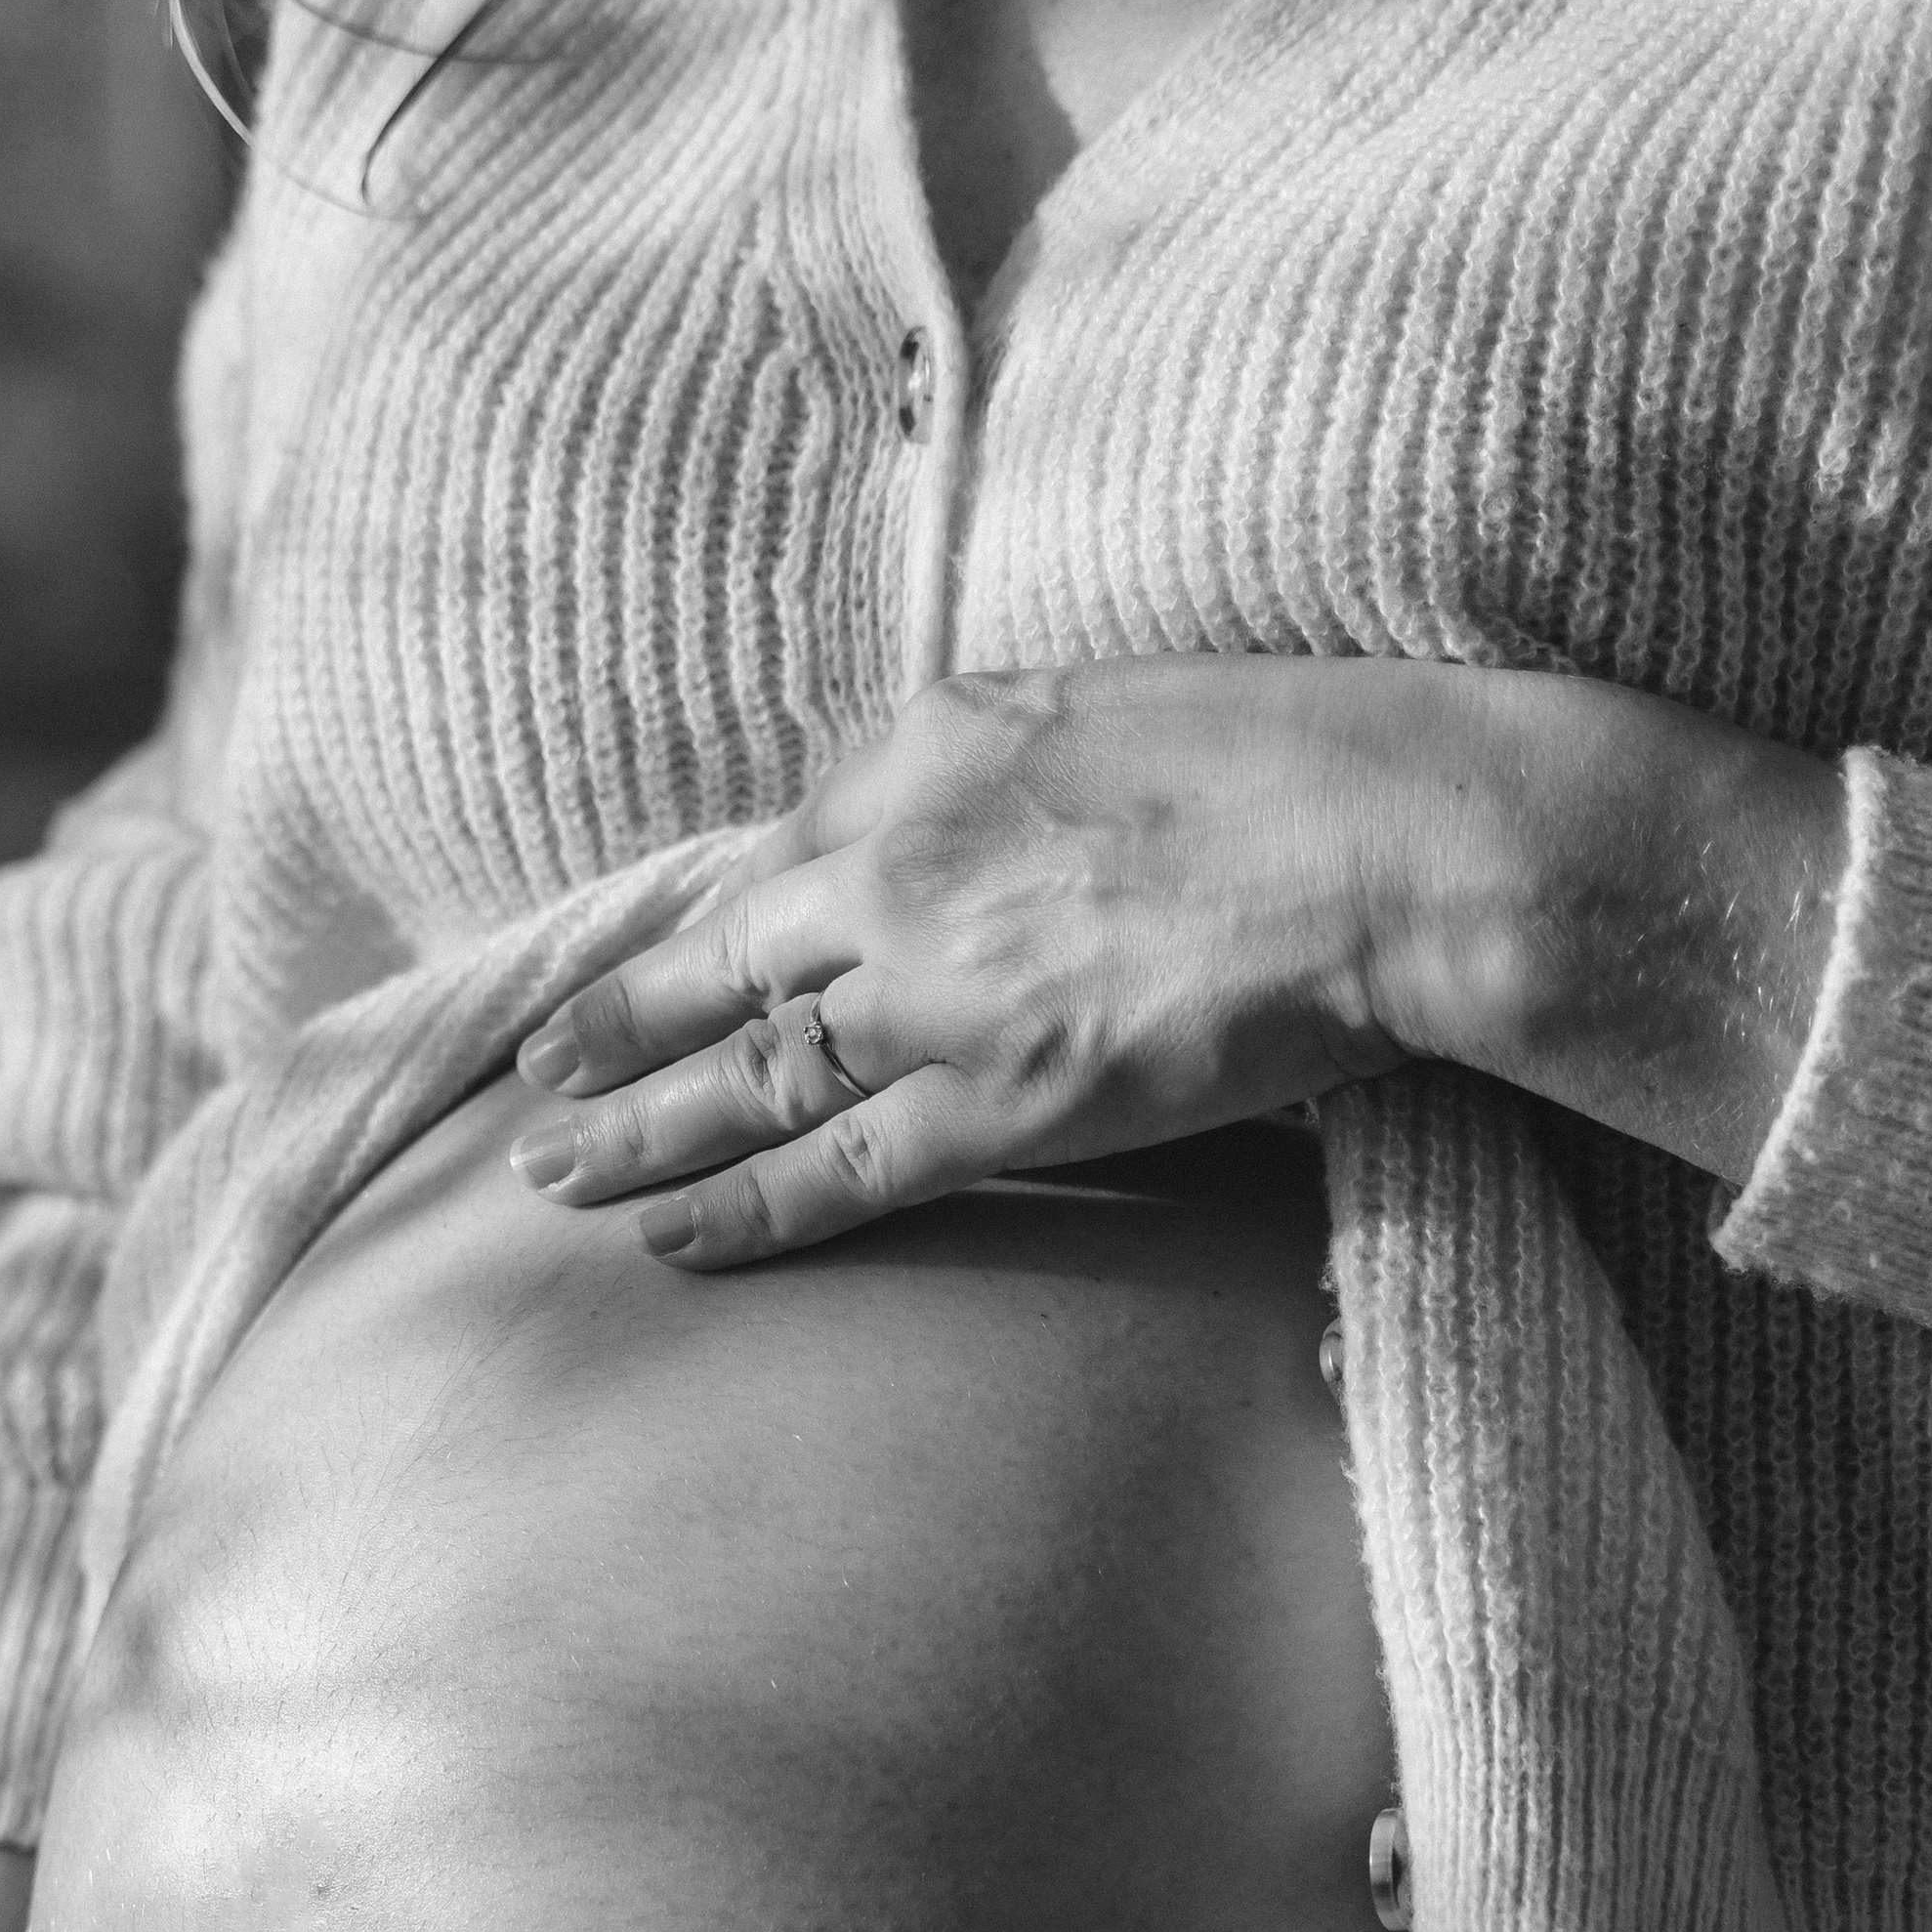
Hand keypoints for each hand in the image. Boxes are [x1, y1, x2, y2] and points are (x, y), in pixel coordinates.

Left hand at [506, 656, 1844, 1263]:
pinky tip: (664, 1237)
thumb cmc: (1299, 757)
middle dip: (612, 1020)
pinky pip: (831, 1170)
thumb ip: (998, 748)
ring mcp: (935, 989)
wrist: (1398, 837)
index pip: (791, 832)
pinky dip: (738, 1208)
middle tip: (533, 1069)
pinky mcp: (1000, 1100)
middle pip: (715, 957)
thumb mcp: (1114, 695)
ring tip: (550, 1167)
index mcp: (927, 745)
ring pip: (741, 1073)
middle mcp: (895, 861)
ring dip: (633, 1127)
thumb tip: (931, 791)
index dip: (728, 904)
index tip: (672, 945)